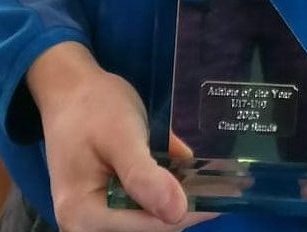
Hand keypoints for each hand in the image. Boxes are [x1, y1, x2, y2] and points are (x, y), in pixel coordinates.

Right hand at [28, 42, 214, 231]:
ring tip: (227, 181)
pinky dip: (175, 191)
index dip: (191, 211)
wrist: (71, 89)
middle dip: (192, 205)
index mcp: (83, 214)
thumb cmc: (93, 107)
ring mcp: (101, 216)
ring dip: (188, 200)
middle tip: (235, 184)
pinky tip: (204, 176)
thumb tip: (176, 213)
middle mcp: (88, 224)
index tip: (231, 194)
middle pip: (153, 225)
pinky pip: (149, 205)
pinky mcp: (113, 204)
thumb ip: (143, 175)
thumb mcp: (120, 136)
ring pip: (155, 216)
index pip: (150, 226)